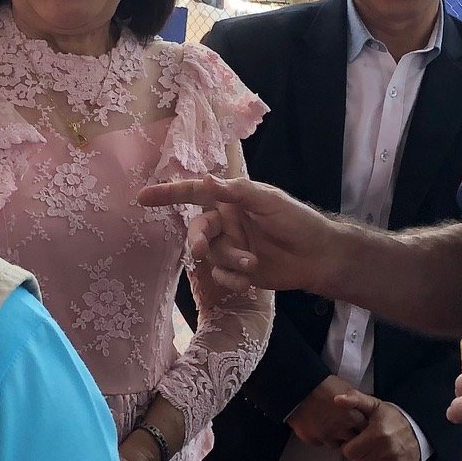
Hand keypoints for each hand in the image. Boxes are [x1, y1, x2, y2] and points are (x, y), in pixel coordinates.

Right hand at [138, 176, 341, 297]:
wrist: (319, 256)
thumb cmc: (296, 220)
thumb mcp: (267, 200)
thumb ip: (235, 192)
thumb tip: (204, 179)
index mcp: (231, 200)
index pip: (194, 194)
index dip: (168, 194)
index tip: (142, 197)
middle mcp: (228, 223)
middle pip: (197, 230)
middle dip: (197, 240)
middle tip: (200, 249)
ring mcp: (232, 247)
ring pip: (212, 256)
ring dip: (228, 260)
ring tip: (251, 262)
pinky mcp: (238, 271)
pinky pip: (221, 276)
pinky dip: (232, 278)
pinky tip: (249, 281)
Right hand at [287, 376, 367, 447]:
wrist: (297, 387)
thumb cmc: (323, 384)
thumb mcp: (346, 388)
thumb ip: (355, 403)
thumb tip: (361, 410)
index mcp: (352, 417)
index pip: (365, 428)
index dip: (361, 423)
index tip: (358, 420)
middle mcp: (341, 430)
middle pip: (352, 439)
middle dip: (351, 433)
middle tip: (344, 423)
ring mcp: (325, 437)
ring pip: (337, 444)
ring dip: (336, 437)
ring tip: (330, 424)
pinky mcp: (312, 440)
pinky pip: (320, 442)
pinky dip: (321, 436)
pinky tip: (317, 425)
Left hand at [335, 392, 422, 460]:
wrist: (418, 430)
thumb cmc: (391, 418)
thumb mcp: (374, 405)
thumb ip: (355, 400)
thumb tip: (337, 399)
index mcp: (378, 434)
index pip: (349, 452)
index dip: (350, 445)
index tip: (357, 439)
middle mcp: (387, 451)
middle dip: (358, 454)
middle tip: (366, 445)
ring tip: (374, 451)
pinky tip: (383, 459)